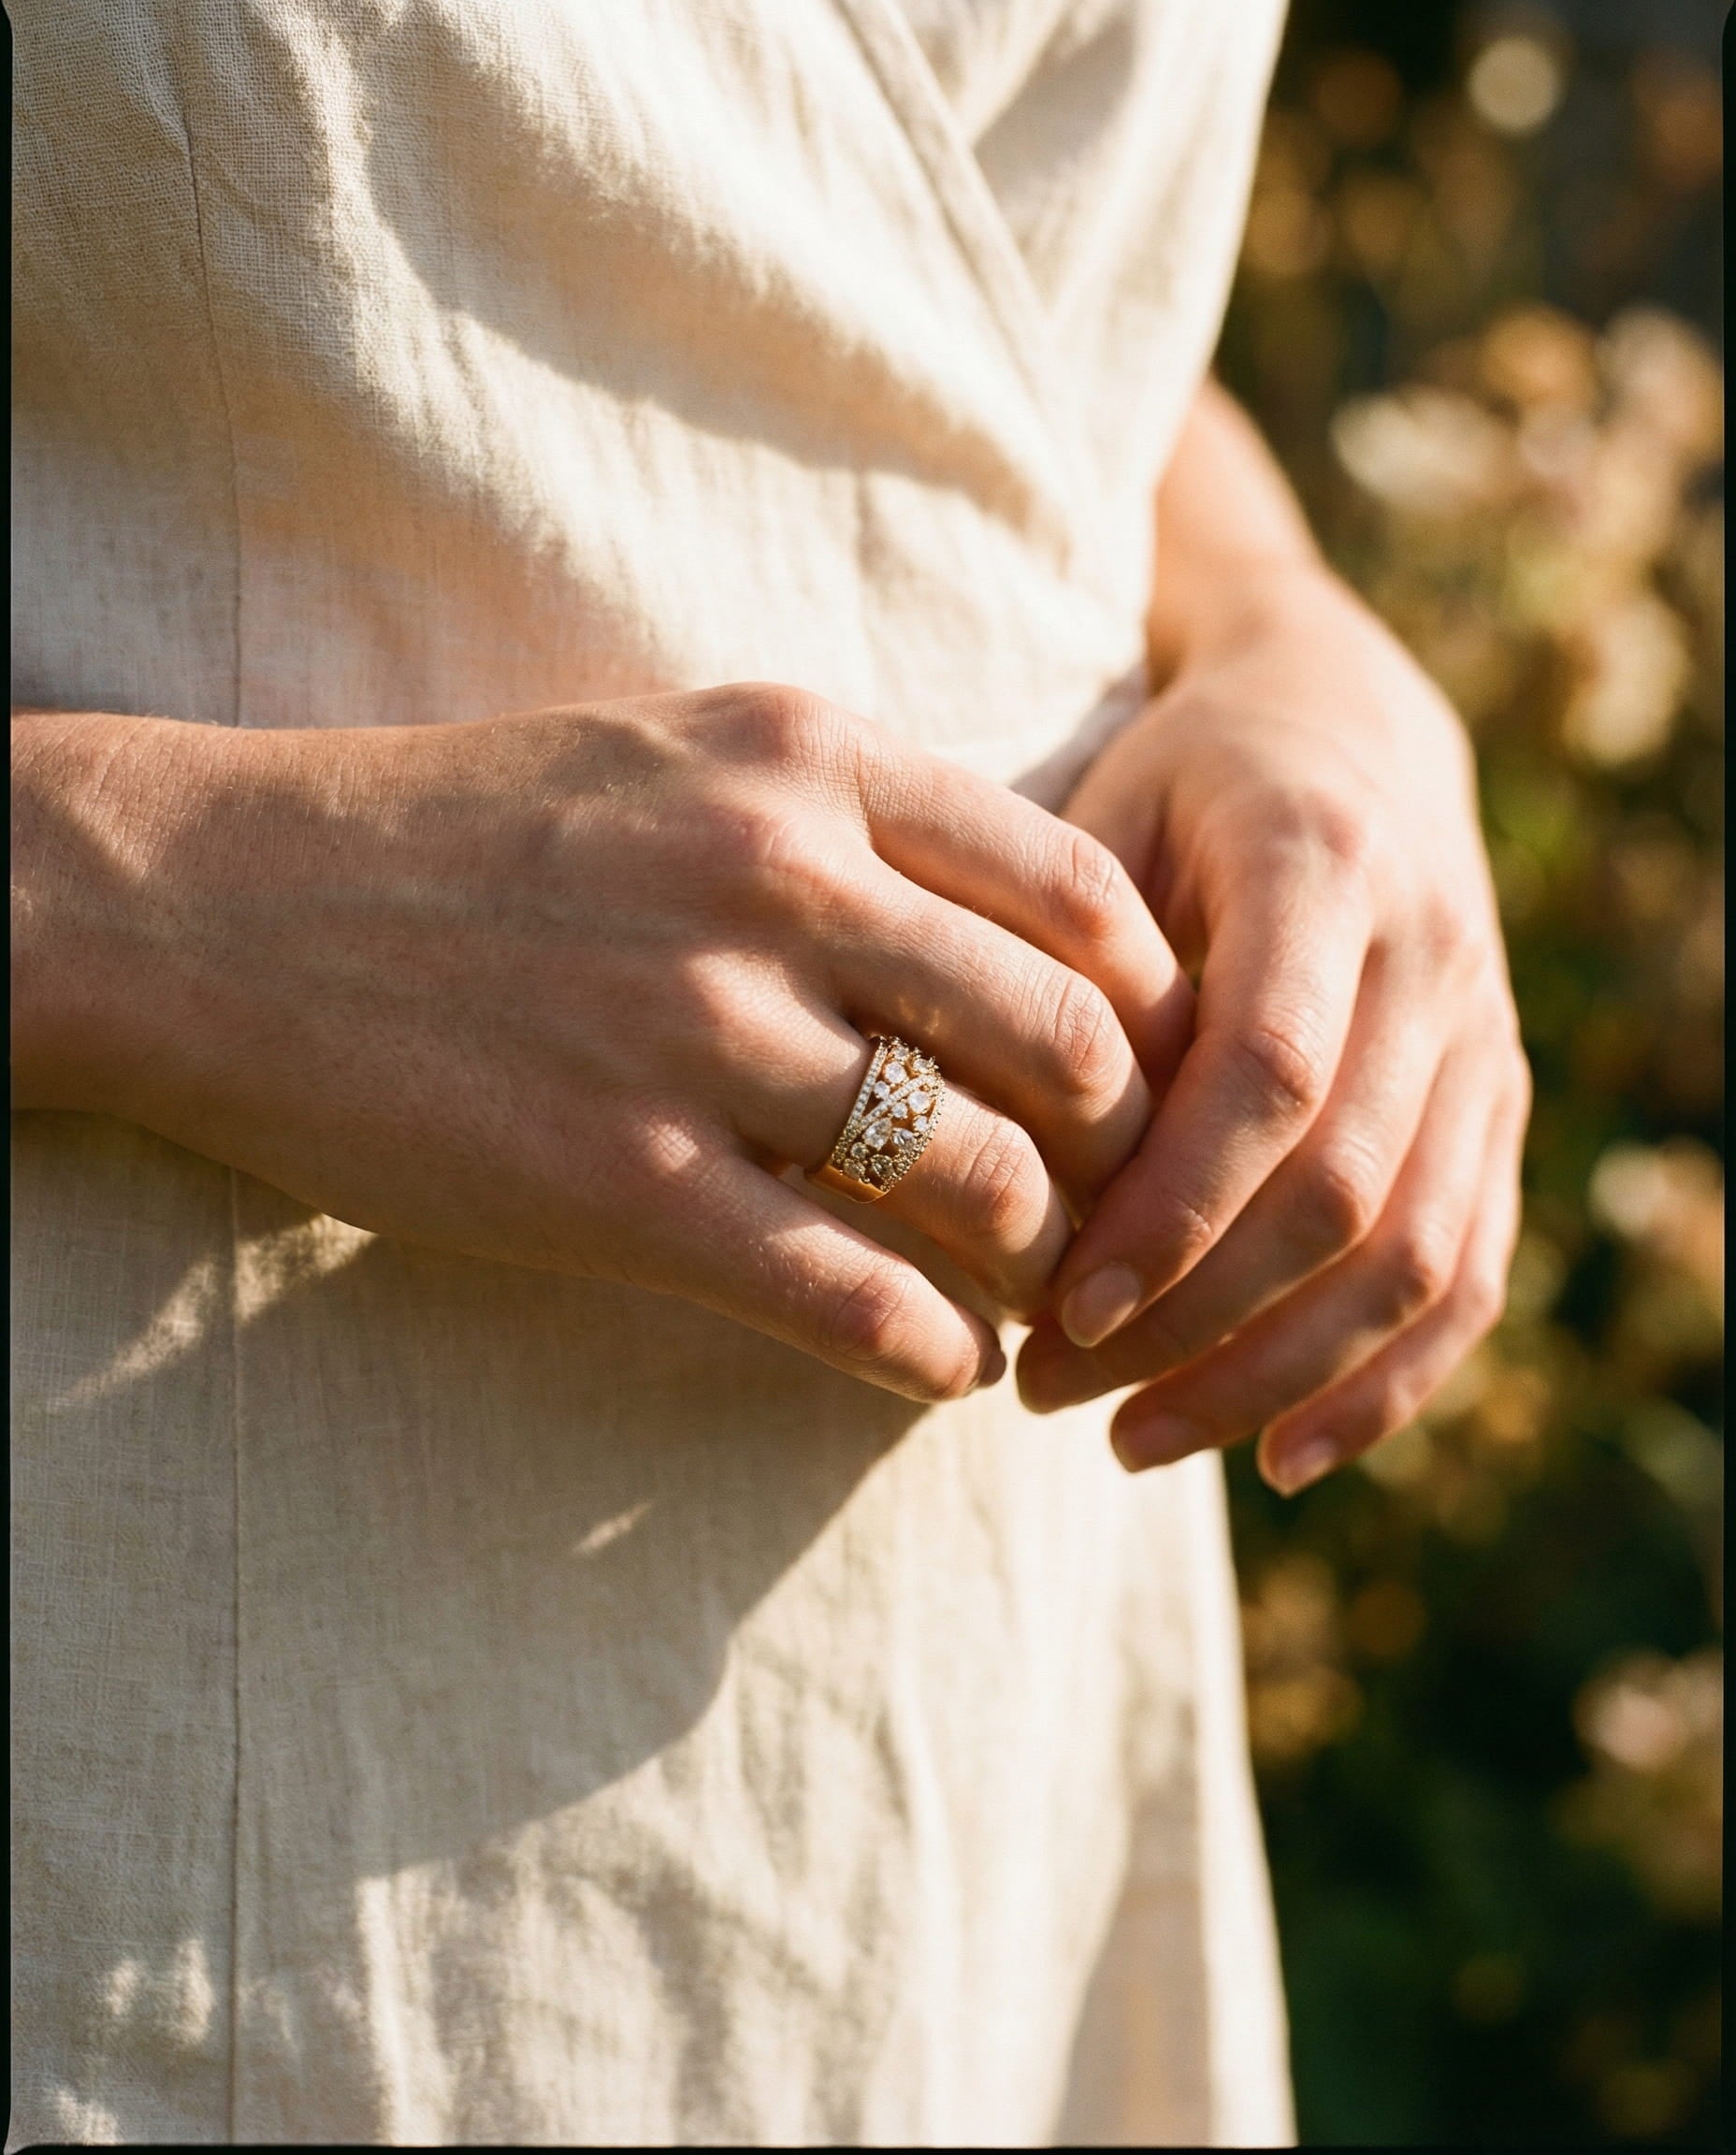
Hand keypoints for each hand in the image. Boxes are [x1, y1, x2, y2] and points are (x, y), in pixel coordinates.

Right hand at [13, 689, 1190, 1401]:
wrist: (219, 906)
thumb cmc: (463, 834)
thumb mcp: (677, 758)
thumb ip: (848, 821)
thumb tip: (1011, 943)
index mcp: (807, 761)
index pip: (1083, 890)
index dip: (1158, 1004)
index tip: (1155, 1076)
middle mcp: (779, 881)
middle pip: (1069, 1042)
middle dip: (1130, 1151)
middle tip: (1126, 1212)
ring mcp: (702, 1036)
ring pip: (986, 1179)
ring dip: (1046, 1266)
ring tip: (1041, 1300)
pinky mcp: (622, 1187)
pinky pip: (857, 1296)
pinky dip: (936, 1351)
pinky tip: (946, 1366)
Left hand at [1017, 569, 1529, 1489]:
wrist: (1352, 732)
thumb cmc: (1179, 786)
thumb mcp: (1097, 819)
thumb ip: (1057, 965)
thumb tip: (983, 1156)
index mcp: (1322, 861)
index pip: (1271, 1071)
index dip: (1171, 1208)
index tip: (1057, 1309)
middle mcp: (1434, 956)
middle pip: (1344, 1189)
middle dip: (1195, 1320)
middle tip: (1048, 1388)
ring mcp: (1485, 1039)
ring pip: (1418, 1255)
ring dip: (1275, 1375)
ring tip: (1133, 1440)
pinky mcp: (1499, 1105)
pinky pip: (1472, 1272)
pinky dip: (1387, 1384)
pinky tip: (1282, 1457)